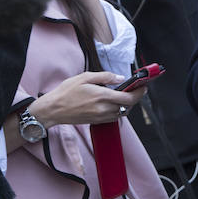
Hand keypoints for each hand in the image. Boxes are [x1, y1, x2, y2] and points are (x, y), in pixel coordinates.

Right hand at [28, 71, 146, 127]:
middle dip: (136, 97)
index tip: (144, 86)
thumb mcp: (85, 77)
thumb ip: (105, 76)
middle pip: (128, 106)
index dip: (140, 92)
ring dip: (128, 105)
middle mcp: (103, 109)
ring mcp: (100, 117)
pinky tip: (115, 103)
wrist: (52, 110)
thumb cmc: (66, 92)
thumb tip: (120, 78)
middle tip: (138, 89)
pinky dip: (119, 110)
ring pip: (122, 113)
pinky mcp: (97, 121)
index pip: (129, 98)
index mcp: (102, 96)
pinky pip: (114, 117)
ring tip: (126, 94)